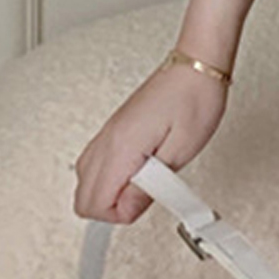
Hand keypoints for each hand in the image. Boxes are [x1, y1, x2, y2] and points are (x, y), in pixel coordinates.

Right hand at [71, 61, 228, 222]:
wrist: (196, 64)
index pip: (94, 203)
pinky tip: (136, 171)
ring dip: (109, 192)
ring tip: (143, 183)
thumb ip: (150, 186)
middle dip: (110, 209)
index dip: (119, 214)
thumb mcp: (181, 150)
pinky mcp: (115, 127)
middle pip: (81, 197)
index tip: (144, 203)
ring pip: (84, 180)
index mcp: (121, 146)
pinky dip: (110, 176)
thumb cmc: (196, 97)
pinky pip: (95, 162)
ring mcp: (108, 131)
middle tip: (143, 198)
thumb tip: (128, 210)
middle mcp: (108, 139)